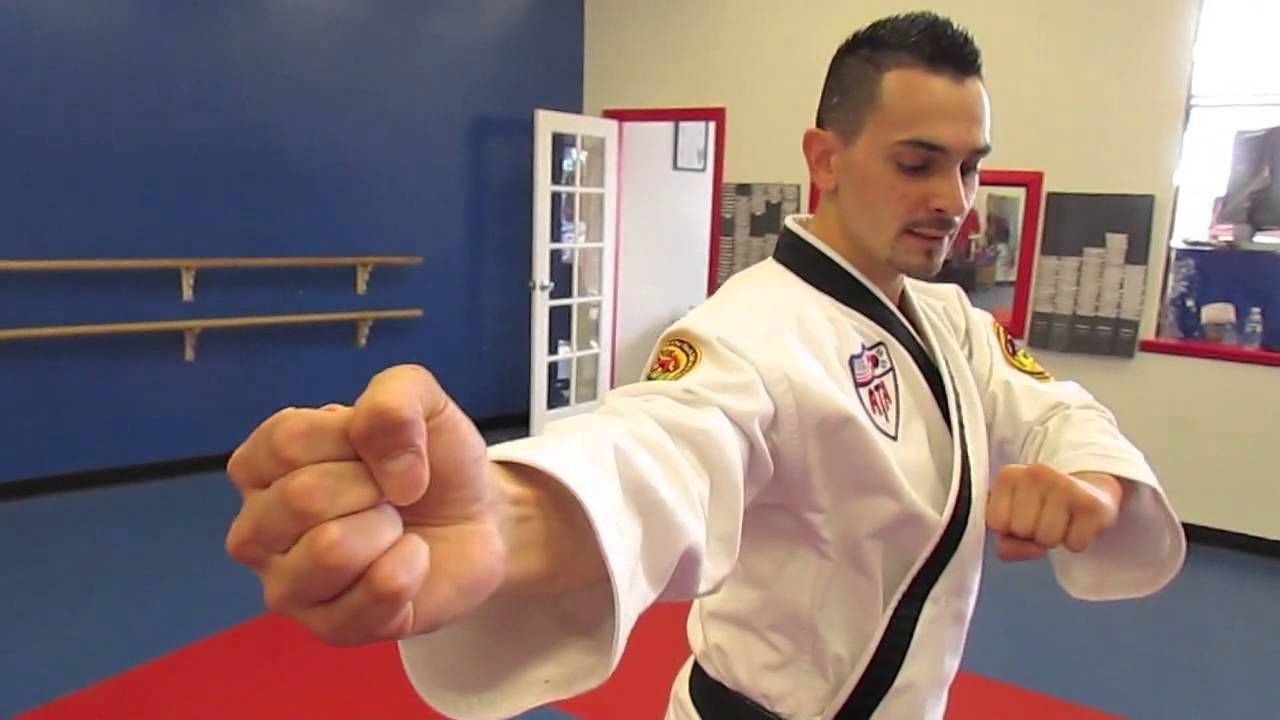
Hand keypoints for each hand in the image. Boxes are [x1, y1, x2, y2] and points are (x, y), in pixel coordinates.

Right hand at [224, 364, 504, 644]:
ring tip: (395, 528)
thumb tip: (388, 467)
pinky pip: (377, 593)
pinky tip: (411, 560)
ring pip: (330, 551)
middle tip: (392, 493)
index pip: (287, 441)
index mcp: (260, 466)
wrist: (478, 517)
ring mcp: (287, 586)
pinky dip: (413, 566)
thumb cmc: (429, 460)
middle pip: (303, 498)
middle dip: (374, 487)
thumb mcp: (419, 400)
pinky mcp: (330, 629)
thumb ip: (394, 400)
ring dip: (388, 529)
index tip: (379, 448)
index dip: (354, 438)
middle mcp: (257, 530)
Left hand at [986, 464, 1124, 561]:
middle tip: (1045, 519)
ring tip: (1062, 521)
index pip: (996, 523)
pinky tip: (1078, 523)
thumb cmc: (1044, 508)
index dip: (1009, 530)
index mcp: (1009, 475)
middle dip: (1032, 535)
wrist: (1090, 490)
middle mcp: (1036, 473)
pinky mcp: (1091, 503)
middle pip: (1022, 530)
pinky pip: (1075, 544)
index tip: (1022, 516)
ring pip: (1047, 539)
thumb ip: (1006, 542)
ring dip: (1055, 540)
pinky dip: (1076, 542)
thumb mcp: (1014, 519)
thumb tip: (1023, 550)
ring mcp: (1065, 484)